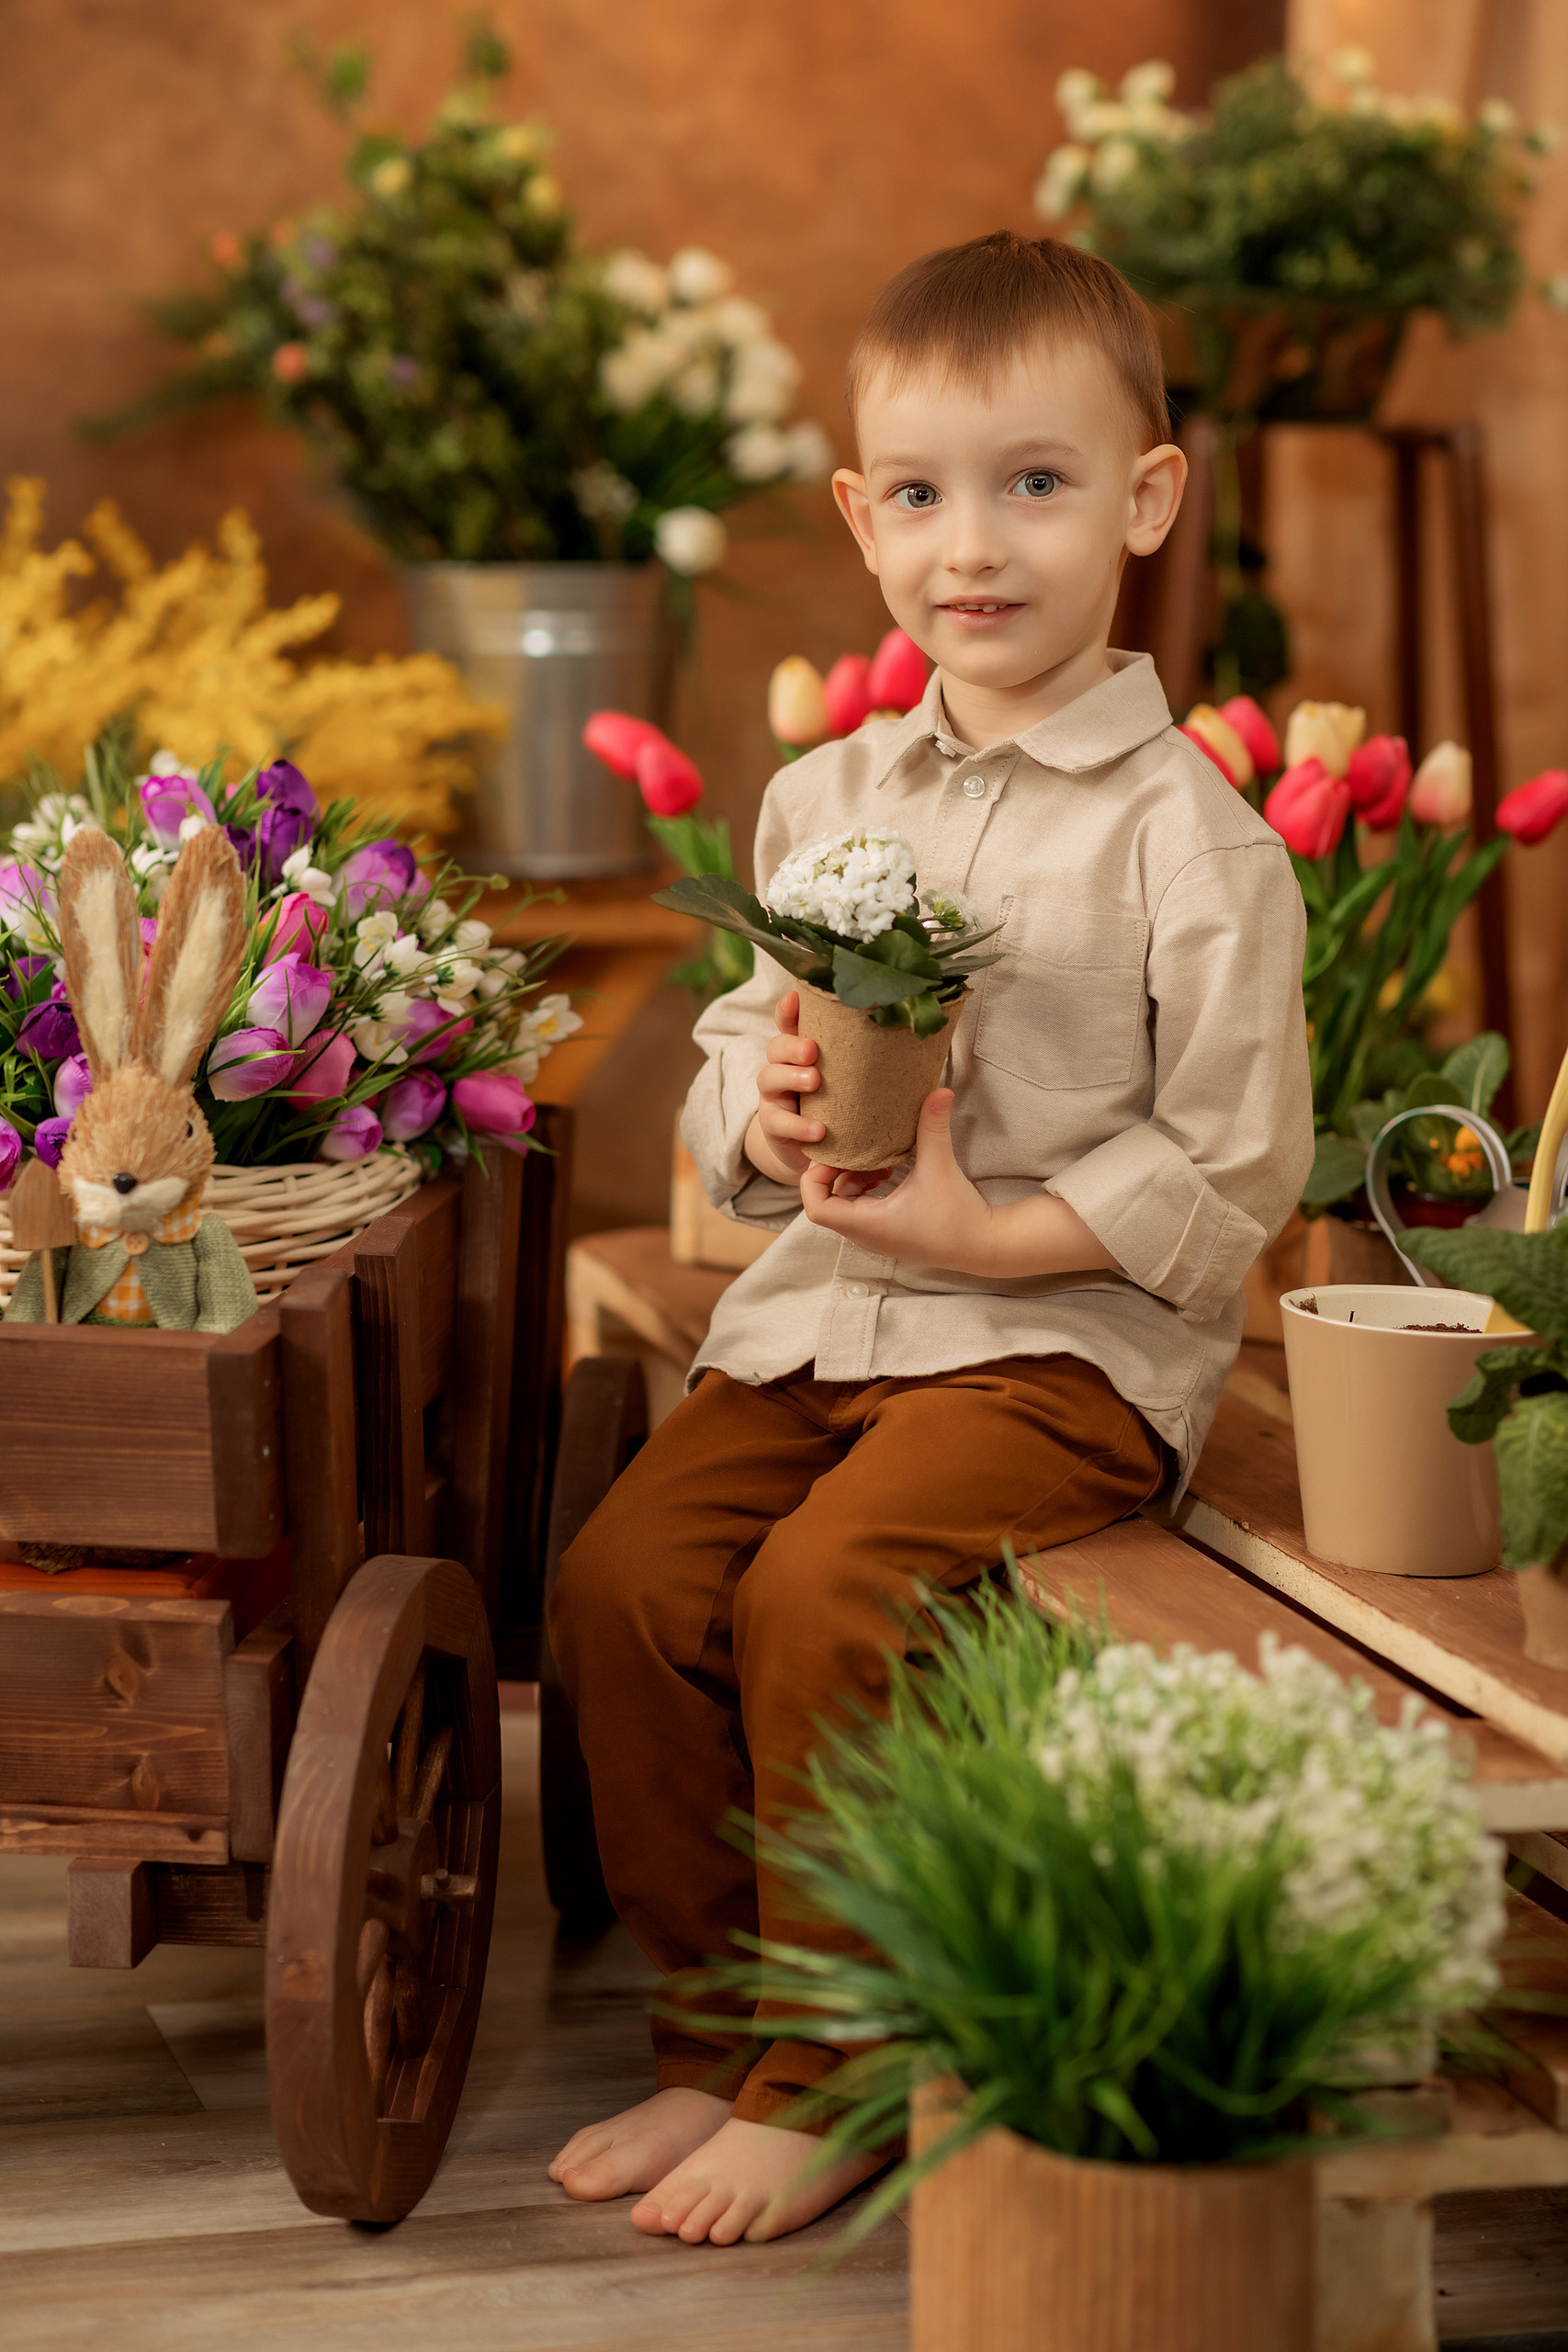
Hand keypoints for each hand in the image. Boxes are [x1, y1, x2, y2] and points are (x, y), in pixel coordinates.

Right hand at [743, 990, 885, 1191]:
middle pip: (776, 1046)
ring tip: (814, 1081)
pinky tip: (818, 1131)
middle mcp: (786, 1070)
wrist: (824, 1158)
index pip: (793, 1023)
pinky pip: (777, 1122)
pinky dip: (797, 1125)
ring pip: (768, 1078)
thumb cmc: (850, 1115)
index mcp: (809, 1053)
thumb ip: (893, 1085)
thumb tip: (944, 1088)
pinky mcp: (774, 1127)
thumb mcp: (870, 1094)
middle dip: (792, 1044)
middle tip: (813, 1049)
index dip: (790, 1009)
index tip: (796, 997)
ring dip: (790, 1076)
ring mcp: (777, 1098)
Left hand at [799, 1089, 989, 1261]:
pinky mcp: (888, 1233)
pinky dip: (864, 1188)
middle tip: (850, 1149)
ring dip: (849, 1180)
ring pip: (842, 1206)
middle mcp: (865, 1235)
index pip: (815, 1208)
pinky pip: (859, 1209)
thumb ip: (933, 1128)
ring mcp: (875, 1236)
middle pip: (825, 1203)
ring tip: (872, 1159)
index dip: (815, 1178)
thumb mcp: (941, 1167)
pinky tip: (887, 1170)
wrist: (984, 1246)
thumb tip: (938, 1090)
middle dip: (833, 1173)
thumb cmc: (959, 1216)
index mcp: (867, 1225)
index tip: (835, 1155)